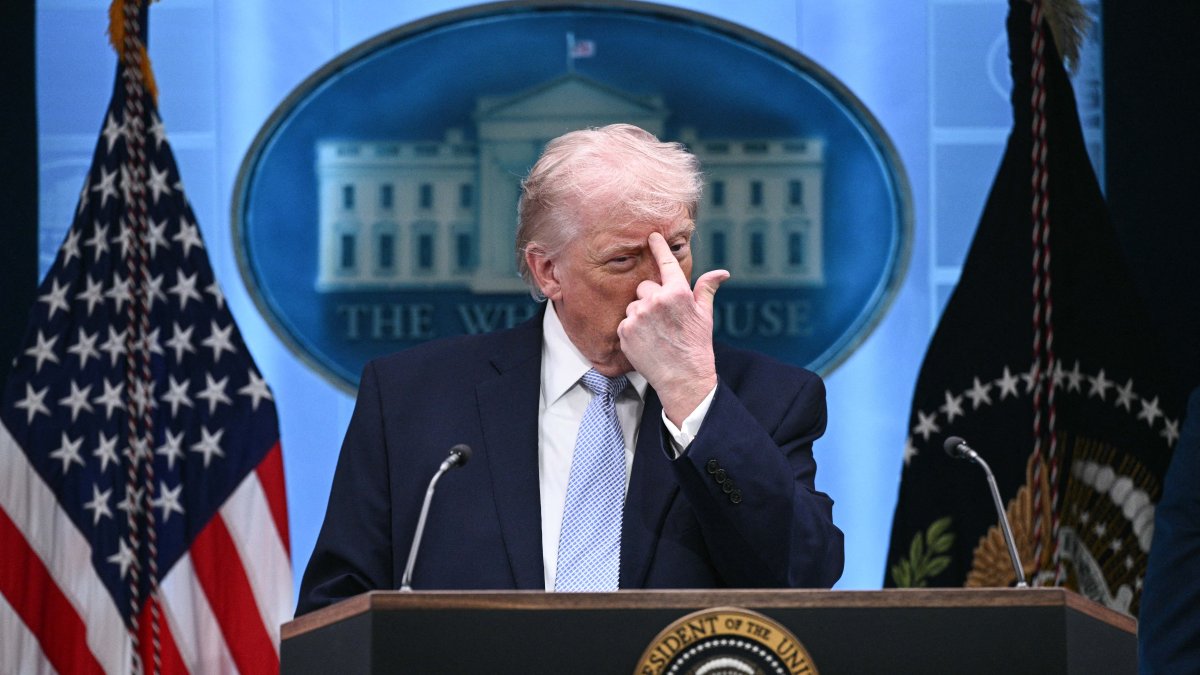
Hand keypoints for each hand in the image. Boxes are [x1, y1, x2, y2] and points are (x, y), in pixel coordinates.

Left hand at [618, 232, 728, 425]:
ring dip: (641, 315)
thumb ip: (706, 289)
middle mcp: (655, 301)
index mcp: (677, 293)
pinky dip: (632, 330)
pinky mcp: (625, 332)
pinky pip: (625, 322)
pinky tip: (647, 342)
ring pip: (634, 305)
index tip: (651, 236)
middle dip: (652, 298)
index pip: (665, 263)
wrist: (683, 379)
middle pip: (644, 287)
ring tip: (656, 333)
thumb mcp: (705, 315)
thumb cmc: (696, 346)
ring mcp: (638, 316)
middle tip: (664, 319)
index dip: (658, 247)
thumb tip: (722, 272)